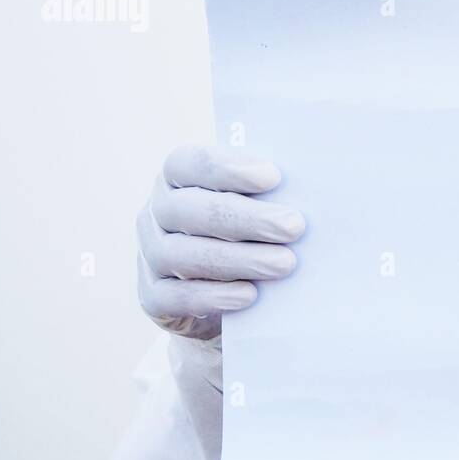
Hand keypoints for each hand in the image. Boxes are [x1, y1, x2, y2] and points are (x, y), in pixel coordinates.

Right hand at [136, 145, 304, 339]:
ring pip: (184, 254)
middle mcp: (155, 212)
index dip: (228, 169)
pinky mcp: (152, 297)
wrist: (218, 295)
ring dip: (239, 259)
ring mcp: (150, 255)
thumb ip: (267, 193)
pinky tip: (249, 295)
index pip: (189, 163)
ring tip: (284, 264)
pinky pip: (176, 297)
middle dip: (247, 219)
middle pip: (192, 210)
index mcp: (176, 178)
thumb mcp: (252, 205)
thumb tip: (308, 189)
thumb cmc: (245, 233)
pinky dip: (214, 295)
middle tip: (294, 227)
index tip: (273, 177)